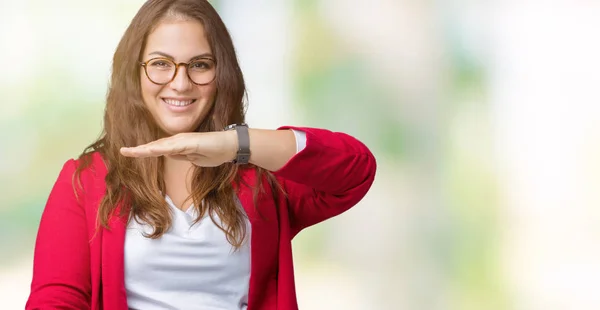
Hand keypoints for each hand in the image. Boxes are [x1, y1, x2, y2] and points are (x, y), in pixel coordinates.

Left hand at [119, 131, 237, 166]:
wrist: (230, 146)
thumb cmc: (215, 152)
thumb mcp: (195, 158)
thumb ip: (182, 156)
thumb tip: (170, 156)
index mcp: (178, 146)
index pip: (157, 149)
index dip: (143, 152)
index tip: (129, 153)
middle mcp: (178, 141)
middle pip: (155, 146)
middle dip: (139, 150)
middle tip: (122, 151)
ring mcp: (184, 140)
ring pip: (161, 146)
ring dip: (145, 149)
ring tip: (130, 151)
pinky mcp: (191, 141)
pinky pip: (173, 146)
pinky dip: (161, 149)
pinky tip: (151, 150)